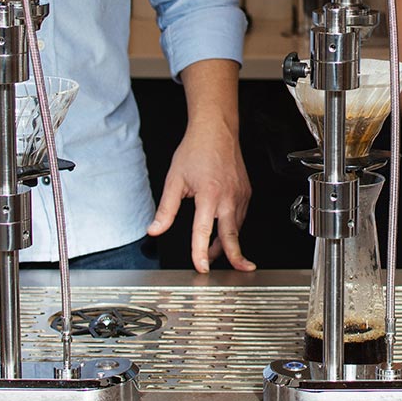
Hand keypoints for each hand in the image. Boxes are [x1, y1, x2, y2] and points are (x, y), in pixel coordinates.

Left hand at [146, 126, 254, 272]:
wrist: (216, 130)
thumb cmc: (196, 150)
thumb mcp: (175, 180)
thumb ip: (166, 209)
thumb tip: (155, 229)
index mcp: (209, 194)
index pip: (204, 231)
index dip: (201, 252)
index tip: (201, 267)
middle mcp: (228, 196)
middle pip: (233, 234)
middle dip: (235, 256)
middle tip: (239, 270)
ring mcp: (241, 194)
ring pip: (237, 227)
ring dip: (228, 242)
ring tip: (216, 252)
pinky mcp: (246, 192)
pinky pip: (241, 216)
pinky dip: (233, 227)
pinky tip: (224, 230)